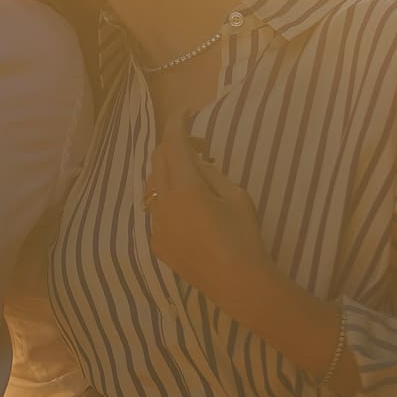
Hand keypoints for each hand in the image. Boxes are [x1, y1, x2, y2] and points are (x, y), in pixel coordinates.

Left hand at [144, 108, 272, 303]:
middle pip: (158, 162)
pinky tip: (186, 206)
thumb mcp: (236, 196)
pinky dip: (166, 198)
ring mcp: (157, 226)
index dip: (177, 124)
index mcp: (185, 189)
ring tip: (190, 173)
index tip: (184, 112)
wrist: (239, 284)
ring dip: (166, 171)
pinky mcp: (158, 244)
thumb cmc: (244, 236)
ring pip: (152, 187)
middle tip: (195, 144)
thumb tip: (195, 162)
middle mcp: (163, 204)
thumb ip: (211, 174)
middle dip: (172, 146)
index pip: (173, 145)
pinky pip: (156, 211)